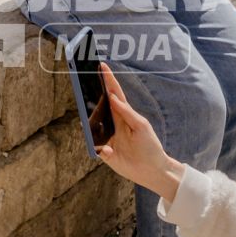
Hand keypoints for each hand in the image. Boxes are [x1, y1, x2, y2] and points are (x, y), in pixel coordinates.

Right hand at [94, 63, 183, 203]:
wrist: (152, 171)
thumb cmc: (150, 146)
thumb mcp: (141, 126)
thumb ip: (127, 112)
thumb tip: (113, 97)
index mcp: (124, 115)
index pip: (114, 94)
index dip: (108, 80)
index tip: (102, 66)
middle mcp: (113, 124)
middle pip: (99, 106)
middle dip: (91, 93)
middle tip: (83, 78)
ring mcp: (108, 137)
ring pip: (92, 125)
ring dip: (88, 119)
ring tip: (85, 112)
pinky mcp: (105, 153)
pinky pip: (96, 147)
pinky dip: (102, 148)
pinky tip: (110, 151)